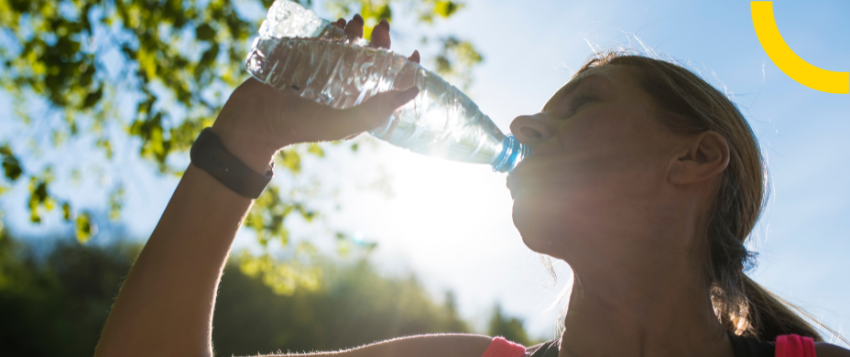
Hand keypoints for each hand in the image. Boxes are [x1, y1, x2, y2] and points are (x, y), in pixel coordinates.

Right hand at [211, 15, 420, 172]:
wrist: (255, 120)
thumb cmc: (300, 126)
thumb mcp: (343, 123)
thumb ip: (376, 110)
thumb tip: (415, 91)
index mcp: (356, 107)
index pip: (386, 85)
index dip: (402, 69)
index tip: (412, 52)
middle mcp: (342, 90)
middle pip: (369, 61)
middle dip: (379, 41)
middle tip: (382, 26)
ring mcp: (322, 74)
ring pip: (348, 48)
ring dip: (356, 32)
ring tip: (356, 21)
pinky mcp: (303, 62)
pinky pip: (322, 42)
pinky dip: (332, 31)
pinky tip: (337, 25)